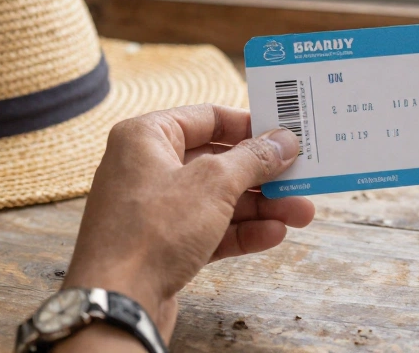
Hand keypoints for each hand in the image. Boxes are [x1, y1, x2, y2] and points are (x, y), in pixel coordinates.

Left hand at [61, 104, 314, 341]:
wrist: (116, 301)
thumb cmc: (154, 230)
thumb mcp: (214, 184)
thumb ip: (254, 159)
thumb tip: (284, 141)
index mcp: (147, 138)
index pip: (207, 117)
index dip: (250, 125)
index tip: (285, 135)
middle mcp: (147, 168)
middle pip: (218, 161)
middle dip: (263, 174)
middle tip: (301, 178)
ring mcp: (154, 210)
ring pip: (219, 199)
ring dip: (261, 206)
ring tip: (301, 214)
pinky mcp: (163, 245)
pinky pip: (210, 229)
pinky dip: (241, 231)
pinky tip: (274, 235)